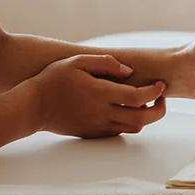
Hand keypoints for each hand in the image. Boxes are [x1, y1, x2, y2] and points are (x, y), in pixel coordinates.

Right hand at [32, 54, 166, 137]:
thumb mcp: (77, 61)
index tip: (161, 85)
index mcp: (101, 93)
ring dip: (145, 117)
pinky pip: (118, 132)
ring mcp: (98, 126)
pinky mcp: (92, 134)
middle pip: (142, 118)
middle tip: (162, 98)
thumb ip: (105, 63)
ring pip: (133, 128)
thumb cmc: (53, 80)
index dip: (155, 91)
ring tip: (146, 103)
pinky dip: (129, 123)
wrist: (32, 107)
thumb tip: (129, 71)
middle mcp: (102, 112)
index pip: (138, 97)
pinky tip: (126, 110)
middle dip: (159, 109)